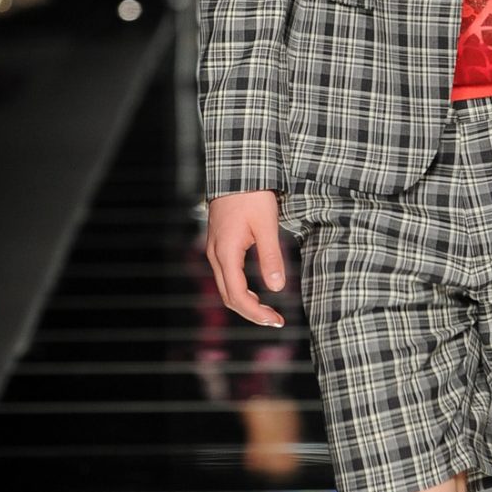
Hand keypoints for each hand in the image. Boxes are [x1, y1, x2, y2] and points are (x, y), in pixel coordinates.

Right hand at [203, 190, 287, 327]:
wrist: (235, 171)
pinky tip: (256, 292)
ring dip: (246, 303)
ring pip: (225, 288)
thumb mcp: (267, 225)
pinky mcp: (218, 245)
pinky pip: (226, 276)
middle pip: (228, 297)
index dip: (256, 313)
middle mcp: (215, 255)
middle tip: (275, 320)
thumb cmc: (252, 195)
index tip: (276, 320)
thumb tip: (277, 288)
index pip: (238, 296)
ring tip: (268, 311)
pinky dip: (240, 290)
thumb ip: (271, 256)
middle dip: (251, 313)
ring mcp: (214, 250)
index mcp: (226, 253)